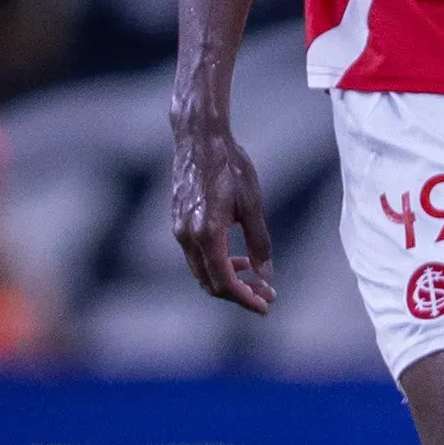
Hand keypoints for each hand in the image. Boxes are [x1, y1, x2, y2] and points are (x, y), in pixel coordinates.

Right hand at [170, 115, 275, 312]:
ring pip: (202, 271)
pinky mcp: (178, 222)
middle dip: (239, 293)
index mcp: (206, 234)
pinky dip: (217, 264)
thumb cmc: (230, 166)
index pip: (224, 283)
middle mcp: (187, 236)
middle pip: (210, 283)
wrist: (200, 138)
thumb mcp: (252, 205)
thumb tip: (266, 275)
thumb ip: (259, 244)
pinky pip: (196, 256)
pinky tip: (238, 257)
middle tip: (266, 293)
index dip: (245, 299)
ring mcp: (179, 230)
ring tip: (255, 275)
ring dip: (228, 279)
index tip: (265, 306)